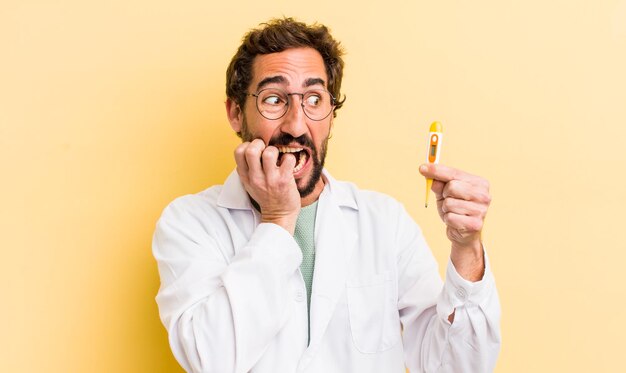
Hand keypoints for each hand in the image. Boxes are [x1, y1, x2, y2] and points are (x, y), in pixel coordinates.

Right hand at [234, 139, 300, 233]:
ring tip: (277, 158)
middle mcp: (255, 177)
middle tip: (266, 150)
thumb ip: (247, 168)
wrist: (279, 215)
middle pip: (251, 150)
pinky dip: (289, 158)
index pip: (238, 151)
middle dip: (260, 144)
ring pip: (269, 153)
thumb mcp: (250, 183)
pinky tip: (287, 165)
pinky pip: (288, 159)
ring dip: (275, 150)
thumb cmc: (266, 196)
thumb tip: (249, 149)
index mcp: (245, 176)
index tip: (256, 151)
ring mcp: (270, 179)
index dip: (248, 145)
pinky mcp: (284, 180)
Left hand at [419, 163, 490, 280]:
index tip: (422, 168)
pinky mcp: (475, 224)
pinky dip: (448, 220)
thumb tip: (426, 171)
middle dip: (445, 194)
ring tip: (453, 212)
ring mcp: (481, 210)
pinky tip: (456, 222)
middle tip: (449, 200)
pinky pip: (450, 217)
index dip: (436, 170)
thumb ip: (438, 182)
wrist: (463, 232)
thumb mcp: (444, 193)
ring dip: (446, 209)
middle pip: (452, 186)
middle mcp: (484, 195)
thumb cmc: (455, 208)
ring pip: (449, 203)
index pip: (454, 173)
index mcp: (479, 182)